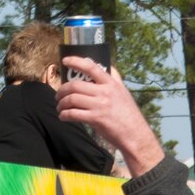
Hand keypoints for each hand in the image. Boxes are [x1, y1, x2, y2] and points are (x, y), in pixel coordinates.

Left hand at [56, 57, 164, 176]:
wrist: (135, 134)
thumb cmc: (129, 114)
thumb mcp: (124, 92)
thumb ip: (115, 79)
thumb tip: (107, 66)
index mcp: (111, 83)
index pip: (91, 67)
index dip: (76, 61)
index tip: (65, 61)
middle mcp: (105, 92)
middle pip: (75, 85)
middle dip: (62, 90)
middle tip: (58, 95)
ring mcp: (100, 105)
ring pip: (72, 99)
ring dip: (61, 103)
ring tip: (60, 107)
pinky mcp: (95, 119)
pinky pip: (73, 114)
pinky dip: (64, 115)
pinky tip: (64, 117)